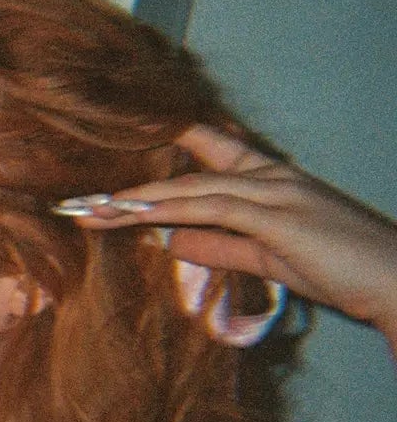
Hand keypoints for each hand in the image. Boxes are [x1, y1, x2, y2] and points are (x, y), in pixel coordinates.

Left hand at [71, 126, 396, 342]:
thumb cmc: (343, 271)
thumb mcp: (269, 258)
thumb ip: (221, 246)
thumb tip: (172, 240)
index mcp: (268, 179)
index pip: (206, 152)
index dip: (158, 150)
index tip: (111, 163)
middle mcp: (269, 175)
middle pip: (185, 169)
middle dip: (131, 182)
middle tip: (79, 199)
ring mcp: (275, 191)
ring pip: (190, 186)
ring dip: (135, 199)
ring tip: (89, 211)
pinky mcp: (280, 215)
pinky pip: (212, 206)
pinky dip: (169, 209)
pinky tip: (134, 214)